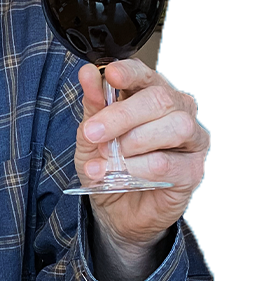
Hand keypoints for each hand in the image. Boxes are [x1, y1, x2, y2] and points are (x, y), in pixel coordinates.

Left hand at [75, 60, 208, 252]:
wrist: (115, 208)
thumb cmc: (107, 163)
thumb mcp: (90, 133)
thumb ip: (92, 104)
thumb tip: (88, 73)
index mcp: (149, 94)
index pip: (145, 73)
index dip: (130, 72)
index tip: (110, 75)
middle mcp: (177, 111)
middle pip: (160, 99)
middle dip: (122, 115)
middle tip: (94, 133)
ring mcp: (190, 140)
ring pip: (174, 127)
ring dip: (133, 142)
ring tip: (108, 157)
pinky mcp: (192, 171)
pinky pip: (168, 163)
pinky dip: (137, 168)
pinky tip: (119, 175)